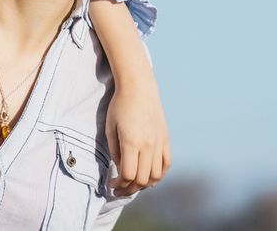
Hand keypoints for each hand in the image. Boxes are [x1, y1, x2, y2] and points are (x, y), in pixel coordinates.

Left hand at [105, 78, 170, 195]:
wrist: (139, 87)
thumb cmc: (119, 105)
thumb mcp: (110, 127)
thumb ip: (115, 151)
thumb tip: (120, 168)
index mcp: (131, 143)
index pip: (128, 175)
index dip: (119, 184)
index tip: (111, 184)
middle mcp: (148, 145)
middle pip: (142, 179)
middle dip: (129, 189)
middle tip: (119, 188)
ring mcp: (159, 143)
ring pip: (155, 176)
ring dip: (144, 184)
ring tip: (133, 184)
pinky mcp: (166, 139)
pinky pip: (166, 164)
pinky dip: (159, 175)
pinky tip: (149, 177)